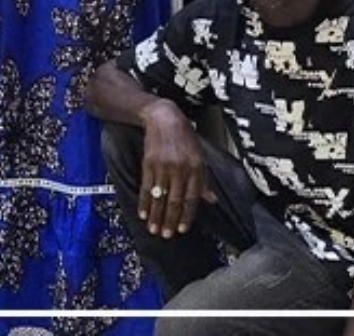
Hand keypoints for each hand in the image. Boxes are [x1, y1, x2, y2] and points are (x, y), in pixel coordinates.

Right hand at [137, 101, 215, 238]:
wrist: (164, 118)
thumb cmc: (185, 137)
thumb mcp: (200, 156)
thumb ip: (204, 180)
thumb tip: (211, 200)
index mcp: (195, 168)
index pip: (191, 198)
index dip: (186, 215)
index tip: (182, 229)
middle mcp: (179, 169)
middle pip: (174, 200)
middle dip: (170, 220)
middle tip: (166, 235)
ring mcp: (162, 167)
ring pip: (159, 196)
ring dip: (156, 215)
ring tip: (153, 229)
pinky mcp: (148, 163)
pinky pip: (145, 186)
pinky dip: (143, 201)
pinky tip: (142, 213)